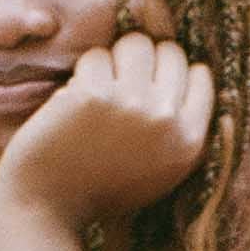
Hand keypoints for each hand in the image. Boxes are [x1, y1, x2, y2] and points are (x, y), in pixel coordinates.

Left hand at [0, 32, 215, 232]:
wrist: (49, 207)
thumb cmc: (103, 187)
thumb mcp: (161, 168)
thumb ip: (181, 127)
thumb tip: (195, 69)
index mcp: (190, 142)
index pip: (199, 75)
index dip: (172, 74)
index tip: (150, 88)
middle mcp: (166, 121)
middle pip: (170, 51)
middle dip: (145, 62)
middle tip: (121, 88)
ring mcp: (131, 105)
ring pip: (135, 44)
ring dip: (114, 60)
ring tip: (100, 92)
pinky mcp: (94, 95)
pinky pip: (97, 57)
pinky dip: (83, 74)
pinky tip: (74, 104)